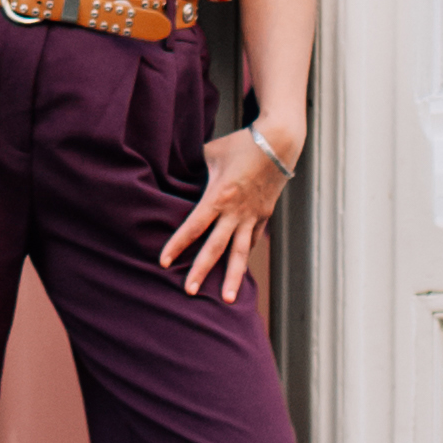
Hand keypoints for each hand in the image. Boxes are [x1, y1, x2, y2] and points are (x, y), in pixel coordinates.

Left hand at [161, 118, 297, 303]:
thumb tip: (180, 177)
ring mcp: (252, 216)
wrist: (278, 143)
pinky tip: (237, 268)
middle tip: (189, 292)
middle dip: (201, 270)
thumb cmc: (240, 144)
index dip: (177, 244)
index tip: (164, 262)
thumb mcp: (211, 154)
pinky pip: (251, 240)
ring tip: (227, 300)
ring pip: (240, 253)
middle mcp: (235, 212)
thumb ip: (196, 171)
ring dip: (232, 277)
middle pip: (215, 247)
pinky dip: (244, 254)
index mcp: (218, 196)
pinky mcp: (263, 216)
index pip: (194, 226)